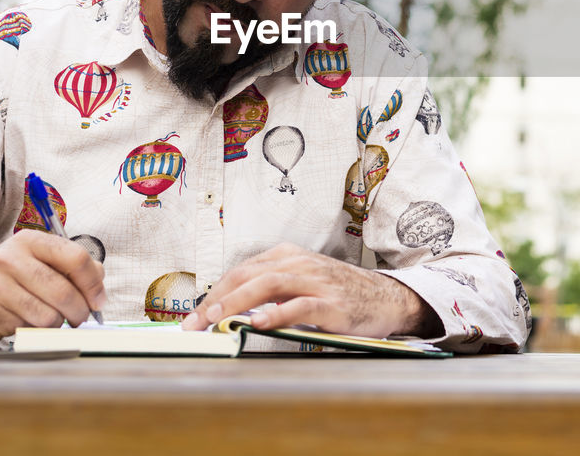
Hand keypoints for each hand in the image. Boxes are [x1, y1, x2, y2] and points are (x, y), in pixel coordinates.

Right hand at [0, 231, 106, 345]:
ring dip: (58, 324)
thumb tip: (99, 283)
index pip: (76, 258)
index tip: (98, 300)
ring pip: (49, 315)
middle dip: (80, 311)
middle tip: (80, 318)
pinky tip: (27, 324)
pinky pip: (28, 329)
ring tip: (53, 321)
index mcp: (28, 241)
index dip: (93, 283)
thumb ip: (70, 267)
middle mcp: (10, 259)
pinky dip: (36, 332)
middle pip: (64, 291)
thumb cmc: (5, 281)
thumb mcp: (35, 263)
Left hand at [180, 243, 441, 337]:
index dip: (213, 293)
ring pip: (269, 284)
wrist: (386, 297)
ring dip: (238, 302)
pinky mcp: (331, 303)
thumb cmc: (339, 293)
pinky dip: (276, 314)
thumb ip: (271, 290)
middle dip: (217, 298)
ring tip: (216, 318)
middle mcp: (299, 263)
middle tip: (195, 323)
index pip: (241, 271)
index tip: (193, 317)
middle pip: (248, 275)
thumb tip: (230, 311)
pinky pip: (299, 306)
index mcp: (287, 256)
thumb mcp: (302, 281)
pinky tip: (258, 323)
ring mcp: (316, 281)